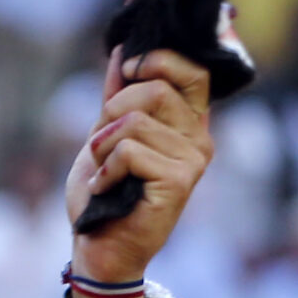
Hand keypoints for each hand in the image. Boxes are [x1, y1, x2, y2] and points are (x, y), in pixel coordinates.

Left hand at [64, 46, 212, 283]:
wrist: (98, 247)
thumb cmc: (103, 195)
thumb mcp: (105, 134)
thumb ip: (117, 95)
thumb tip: (121, 50)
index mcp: (187, 122)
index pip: (192, 69)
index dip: (158, 60)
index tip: (127, 71)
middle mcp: (198, 138)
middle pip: (156, 89)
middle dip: (114, 110)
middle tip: (103, 143)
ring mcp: (193, 160)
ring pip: (137, 121)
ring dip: (103, 145)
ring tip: (104, 171)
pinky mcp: (180, 180)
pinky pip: (131, 150)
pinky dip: (106, 168)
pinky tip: (107, 188)